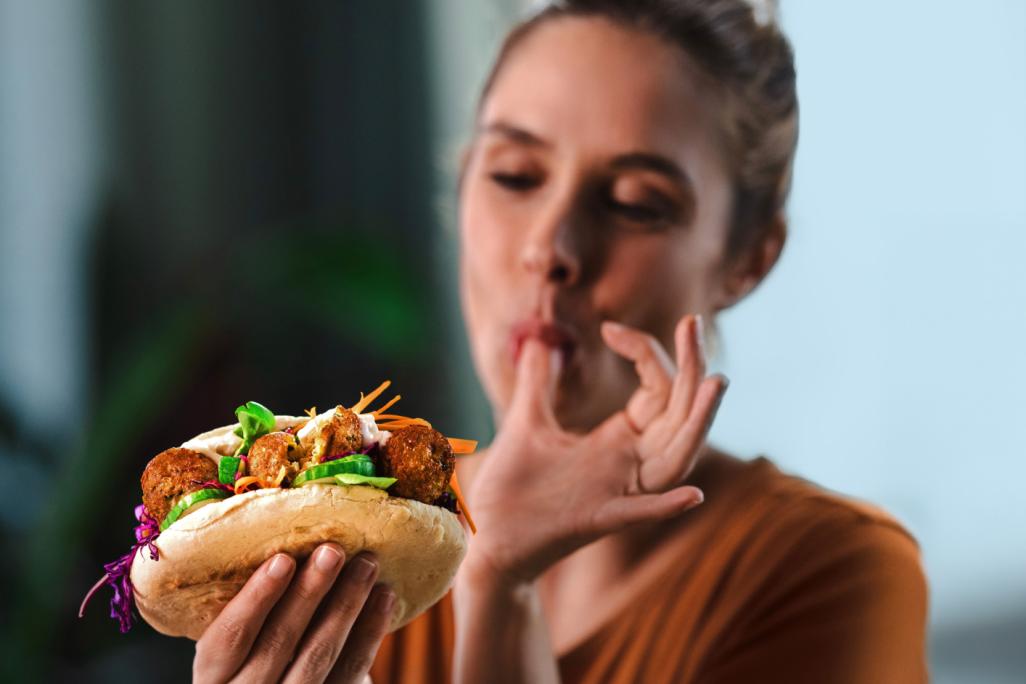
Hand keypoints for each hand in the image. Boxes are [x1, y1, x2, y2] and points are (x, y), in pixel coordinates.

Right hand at [193, 544, 393, 683]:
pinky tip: (384, 597)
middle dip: (309, 594)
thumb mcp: (238, 641)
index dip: (255, 599)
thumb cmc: (255, 653)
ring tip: (366, 564)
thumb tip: (284, 541)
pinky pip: (351, 671)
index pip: (227, 639)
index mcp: (212, 676)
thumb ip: (252, 608)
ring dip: (346, 606)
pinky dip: (370, 632)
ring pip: (317, 659)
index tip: (281, 559)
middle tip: (333, 550)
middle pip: (277, 645)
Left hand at [465, 315, 726, 582]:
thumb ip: (538, 381)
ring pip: (674, 459)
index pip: (657, 390)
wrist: (488, 537)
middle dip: (691, 369)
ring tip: (715, 384)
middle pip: (678, 415)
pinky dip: (666, 506)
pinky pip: (639, 514)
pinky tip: (694, 494)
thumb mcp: (526, 420)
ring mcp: (617, 493)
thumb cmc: (512, 485)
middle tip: (693, 323)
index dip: (644, 352)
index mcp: (617, 440)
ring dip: (697, 424)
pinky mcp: (597, 520)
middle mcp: (628, 464)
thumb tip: (539, 339)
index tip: (611, 329)